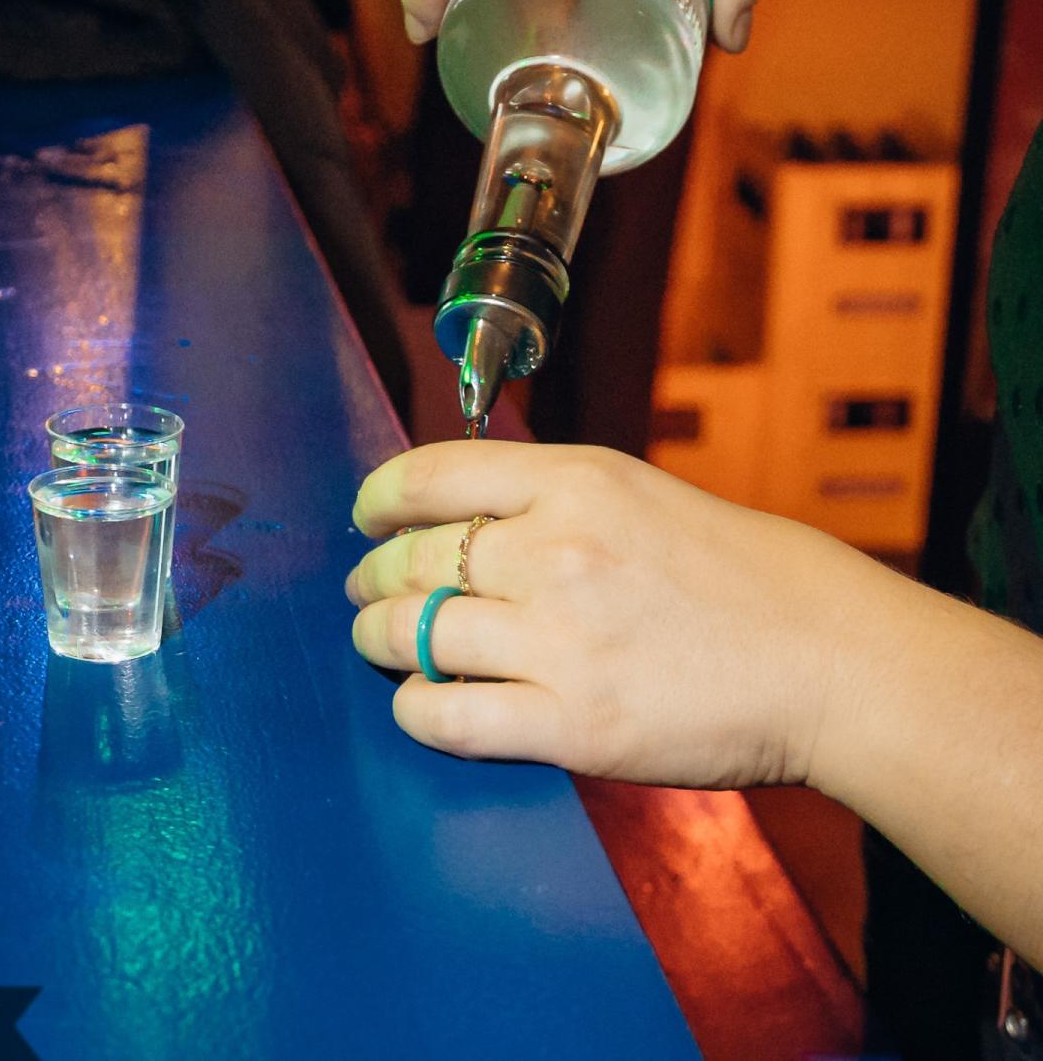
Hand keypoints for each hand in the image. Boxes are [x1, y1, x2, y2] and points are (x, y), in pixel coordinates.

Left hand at [348, 442, 881, 787]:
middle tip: (366, 590)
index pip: (430, 473)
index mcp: (576, 480)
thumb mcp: (643, 493)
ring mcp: (561, 639)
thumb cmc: (745, 575)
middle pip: (411, 558)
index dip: (379, 499)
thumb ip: (552, 494)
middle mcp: (556, 549)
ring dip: (379, 639)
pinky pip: (447, 715)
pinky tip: (422, 702)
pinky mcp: (573, 724)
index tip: (367, 517)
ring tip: (381, 642)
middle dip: (372, 576)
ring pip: (412, 633)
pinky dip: (417, 708)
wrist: (829, 658)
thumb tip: (461, 511)